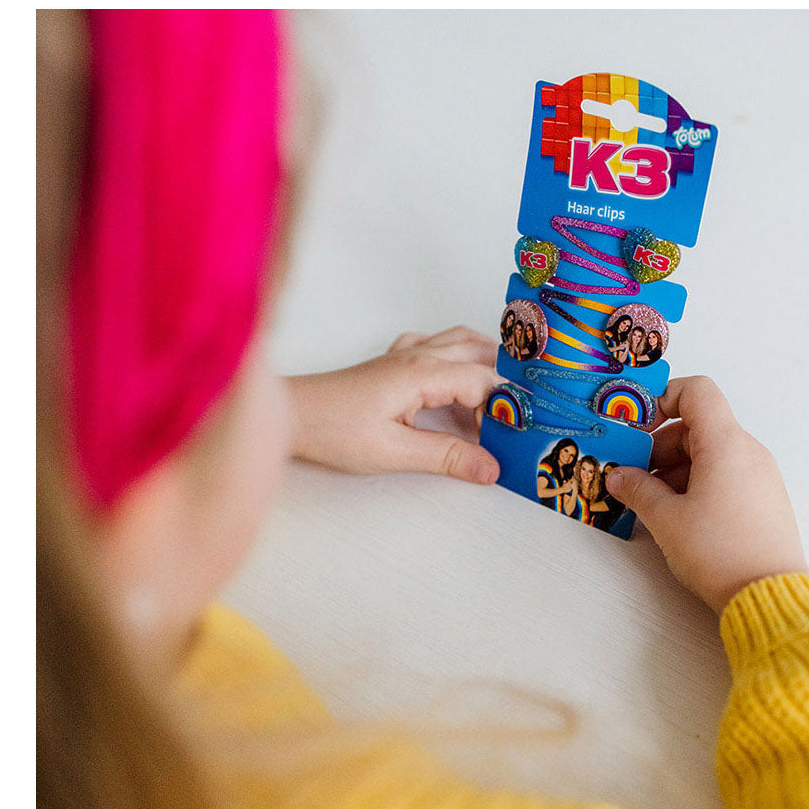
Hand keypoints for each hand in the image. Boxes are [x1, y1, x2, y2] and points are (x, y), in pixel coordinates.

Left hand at [288, 326, 502, 484]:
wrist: (290, 414)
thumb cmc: (332, 430)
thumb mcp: (393, 452)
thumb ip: (446, 457)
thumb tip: (490, 467)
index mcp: (423, 373)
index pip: (485, 380)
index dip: (503, 407)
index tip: (508, 436)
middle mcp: (418, 355)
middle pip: (480, 351)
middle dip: (505, 377)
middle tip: (518, 410)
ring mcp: (404, 355)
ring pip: (460, 341)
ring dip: (485, 360)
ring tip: (501, 392)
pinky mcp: (392, 363)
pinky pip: (435, 344)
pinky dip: (456, 354)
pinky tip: (455, 379)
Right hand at [606, 376, 807, 612]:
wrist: (769, 596)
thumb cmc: (721, 553)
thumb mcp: (666, 519)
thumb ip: (637, 489)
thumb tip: (619, 476)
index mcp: (726, 444)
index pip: (697, 392)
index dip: (662, 399)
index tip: (638, 425)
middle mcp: (748, 452)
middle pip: (698, 427)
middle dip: (660, 446)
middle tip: (633, 475)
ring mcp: (760, 476)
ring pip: (709, 453)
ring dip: (675, 468)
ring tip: (652, 502)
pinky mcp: (763, 500)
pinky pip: (725, 475)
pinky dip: (696, 483)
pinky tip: (678, 515)